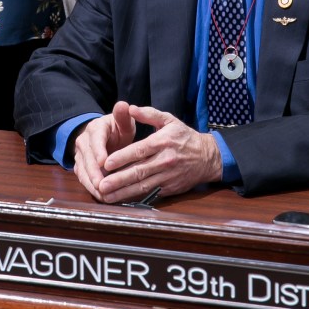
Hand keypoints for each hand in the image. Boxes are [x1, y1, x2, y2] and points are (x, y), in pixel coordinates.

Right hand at [73, 101, 136, 200]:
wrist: (106, 135)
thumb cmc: (117, 128)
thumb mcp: (123, 121)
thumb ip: (123, 115)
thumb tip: (123, 105)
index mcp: (95, 128)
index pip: (95, 139)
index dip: (98, 151)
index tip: (104, 162)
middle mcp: (83, 142)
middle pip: (87, 159)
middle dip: (94, 173)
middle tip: (102, 185)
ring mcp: (80, 155)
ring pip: (82, 171)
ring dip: (91, 183)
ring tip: (102, 195)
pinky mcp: (81, 166)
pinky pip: (83, 178)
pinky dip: (91, 188)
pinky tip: (101, 197)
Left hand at [74, 102, 222, 203]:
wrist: (207, 157)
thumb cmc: (185, 137)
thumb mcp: (169, 120)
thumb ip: (149, 114)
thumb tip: (129, 108)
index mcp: (162, 142)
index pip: (139, 151)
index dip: (122, 158)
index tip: (106, 163)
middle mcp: (164, 161)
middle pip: (138, 172)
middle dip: (118, 180)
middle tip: (101, 185)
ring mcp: (167, 177)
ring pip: (142, 187)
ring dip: (123, 193)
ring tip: (106, 196)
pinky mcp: (169, 188)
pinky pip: (150, 194)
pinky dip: (135, 198)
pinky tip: (122, 201)